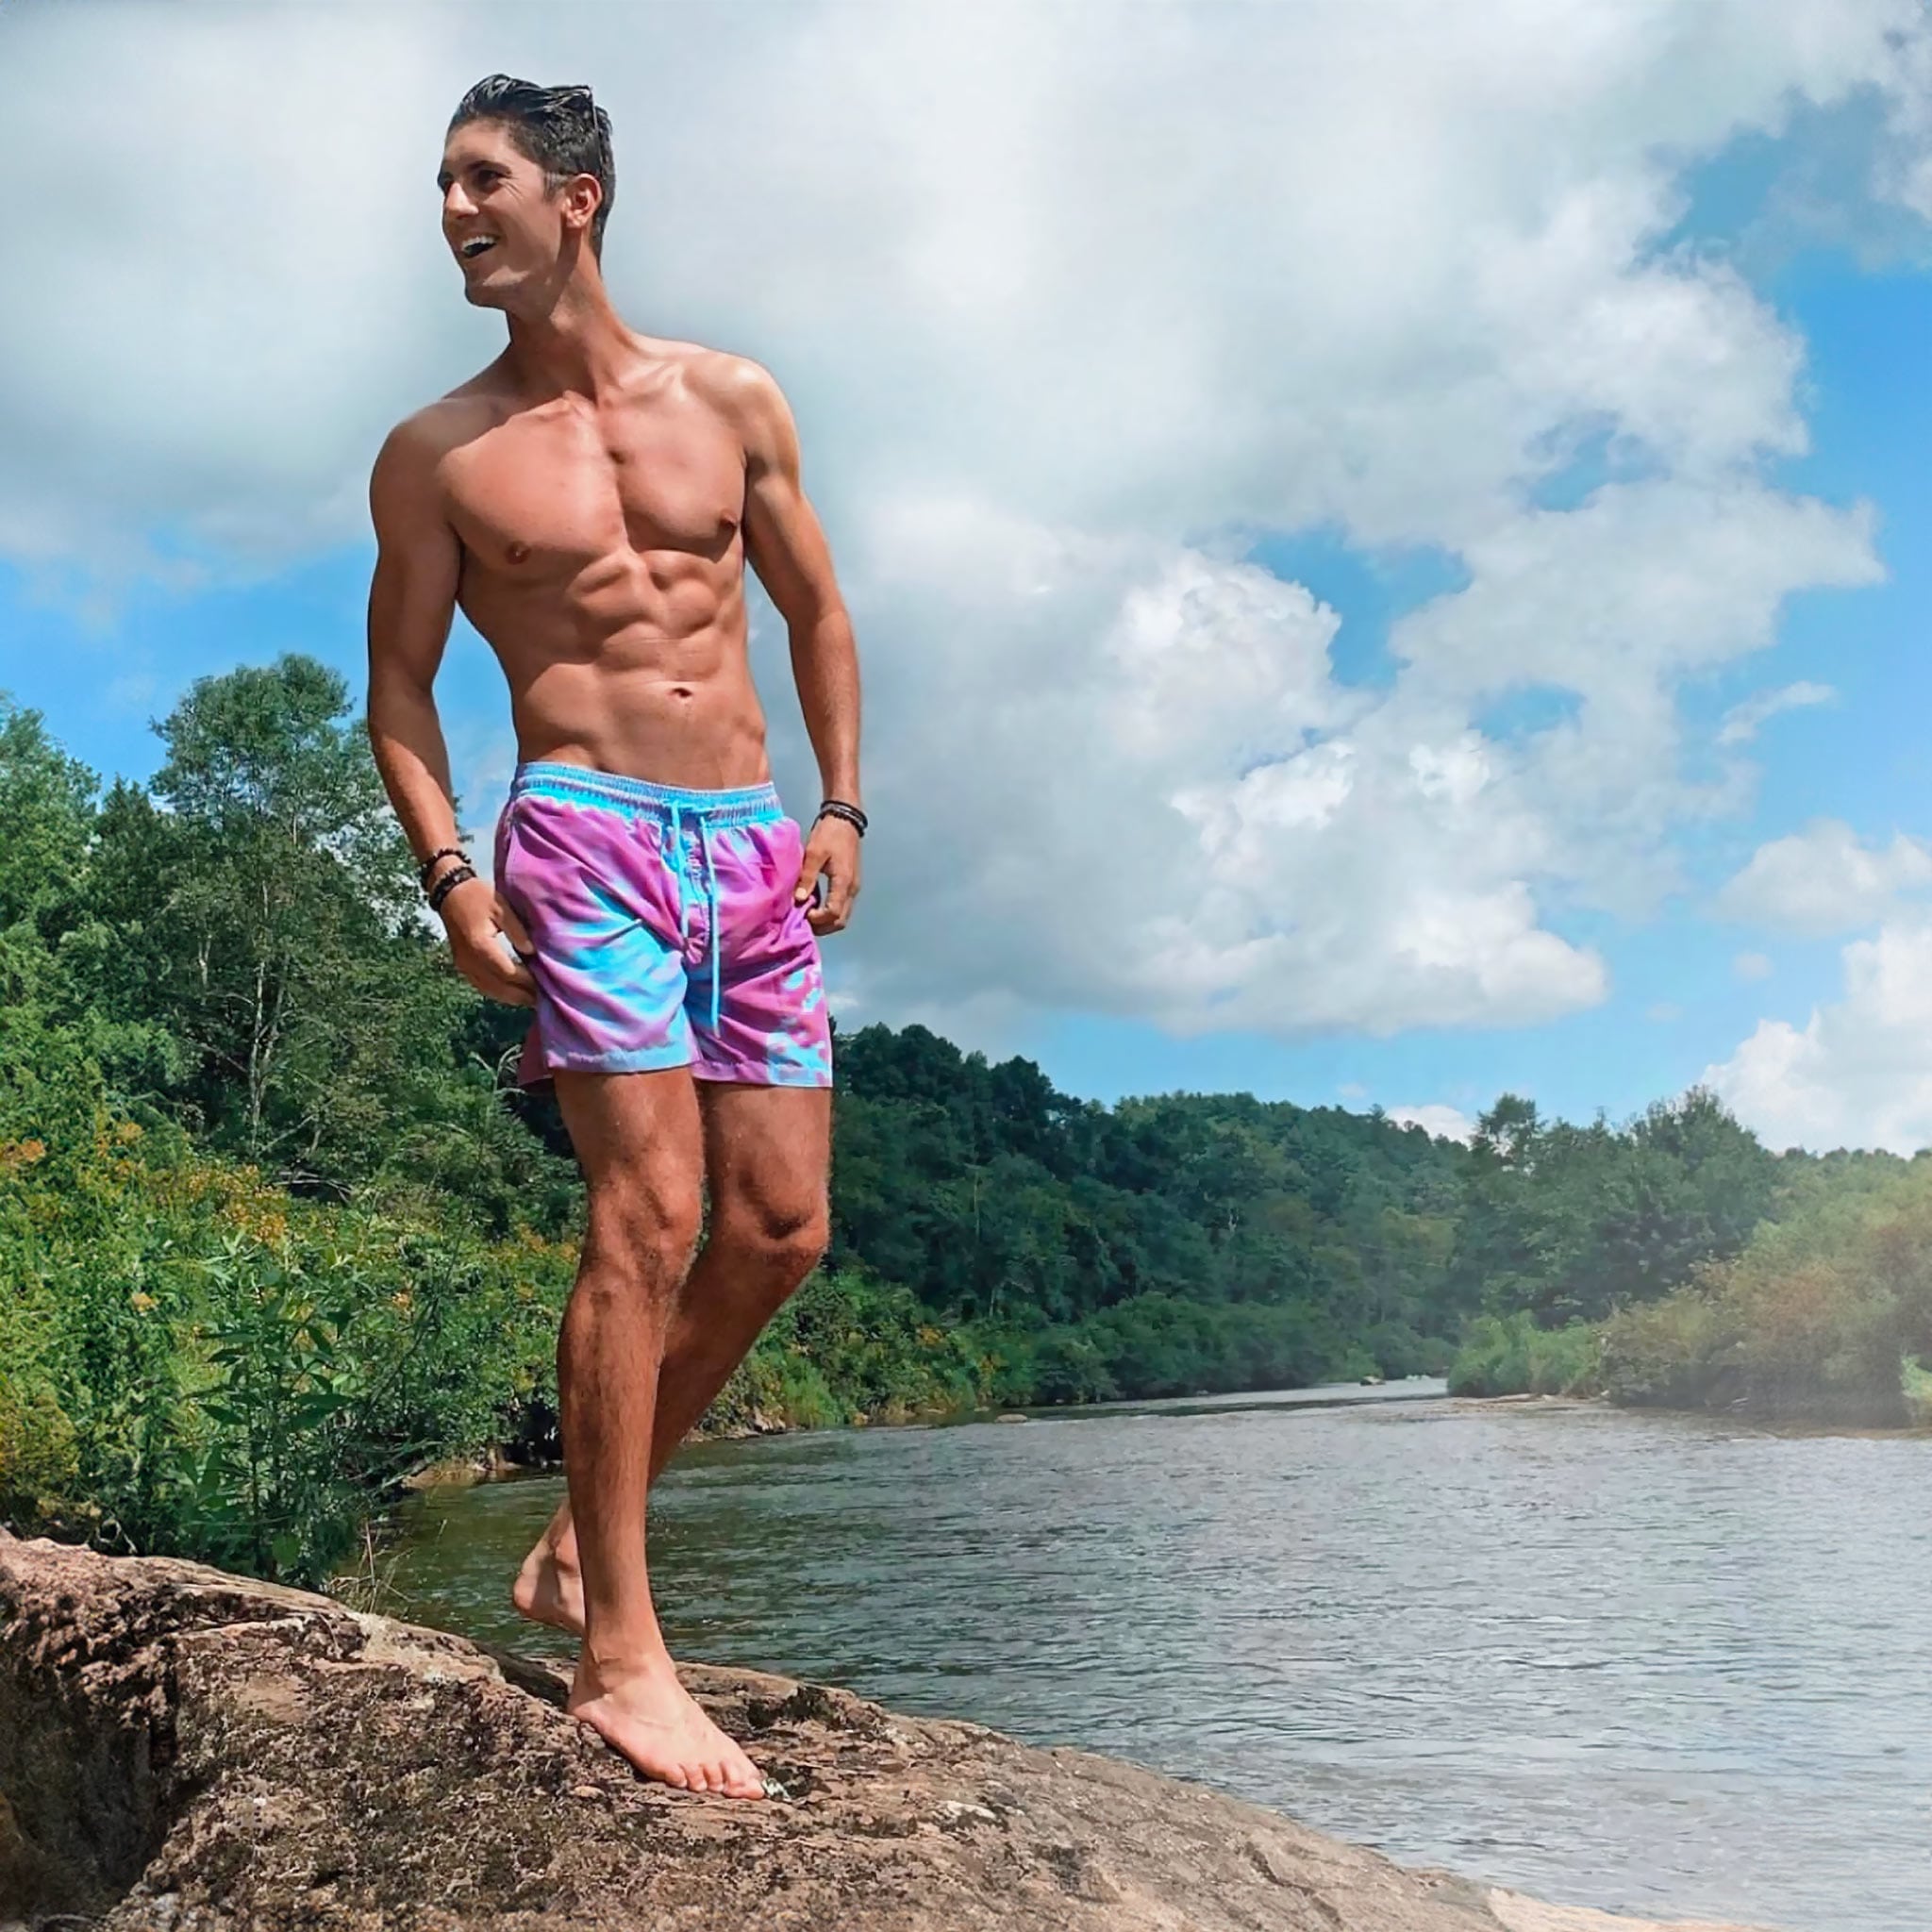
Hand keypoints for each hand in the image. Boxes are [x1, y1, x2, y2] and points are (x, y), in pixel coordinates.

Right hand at [438, 874, 538, 1005]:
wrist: (450, 894)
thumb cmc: (478, 896)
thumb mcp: (501, 906)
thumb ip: (517, 929)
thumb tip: (531, 951)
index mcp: (480, 945)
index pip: (507, 972)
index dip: (526, 981)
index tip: (545, 984)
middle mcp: (469, 960)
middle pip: (498, 987)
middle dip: (521, 996)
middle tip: (544, 1001)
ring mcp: (463, 965)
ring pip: (489, 991)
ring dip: (511, 998)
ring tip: (532, 1001)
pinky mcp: (462, 966)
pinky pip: (481, 986)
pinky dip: (499, 993)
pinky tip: (513, 994)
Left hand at [794, 813, 860, 935]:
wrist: (845, 819)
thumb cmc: (829, 834)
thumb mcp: (814, 853)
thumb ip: (807, 877)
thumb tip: (798, 899)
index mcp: (843, 882)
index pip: (833, 913)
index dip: (817, 919)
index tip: (801, 913)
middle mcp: (852, 889)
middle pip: (840, 921)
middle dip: (822, 926)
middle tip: (802, 921)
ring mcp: (853, 888)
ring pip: (842, 916)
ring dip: (825, 920)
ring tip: (806, 914)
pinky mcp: (850, 884)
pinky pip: (841, 906)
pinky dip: (828, 911)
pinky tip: (813, 904)